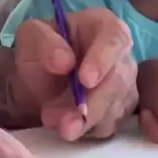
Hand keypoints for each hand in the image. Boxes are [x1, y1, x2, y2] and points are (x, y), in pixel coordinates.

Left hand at [15, 8, 137, 141]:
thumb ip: (45, 42)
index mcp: (105, 26)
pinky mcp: (119, 111)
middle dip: (89, 105)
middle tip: (59, 119)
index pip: (114, 40)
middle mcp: (121, 55)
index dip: (102, 60)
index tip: (85, 80)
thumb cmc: (41, 49)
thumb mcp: (32, 36)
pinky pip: (109, 125)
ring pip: (114, 108)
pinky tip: (66, 125)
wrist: (40, 77)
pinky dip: (86, 131)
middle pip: (117, 81)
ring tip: (51, 120)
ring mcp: (125, 85)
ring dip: (83, 122)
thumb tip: (64, 61)